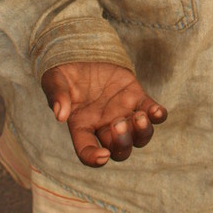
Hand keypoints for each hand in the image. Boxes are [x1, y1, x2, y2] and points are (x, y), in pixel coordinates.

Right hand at [41, 61, 166, 167]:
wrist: (82, 53)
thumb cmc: (65, 72)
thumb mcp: (54, 80)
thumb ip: (56, 96)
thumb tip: (59, 115)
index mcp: (82, 126)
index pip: (87, 151)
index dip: (94, 159)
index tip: (103, 156)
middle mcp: (104, 125)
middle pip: (119, 149)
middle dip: (122, 142)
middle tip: (118, 123)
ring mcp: (122, 112)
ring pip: (139, 137)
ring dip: (142, 132)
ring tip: (139, 117)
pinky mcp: (136, 97)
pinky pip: (151, 112)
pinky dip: (158, 115)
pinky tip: (158, 112)